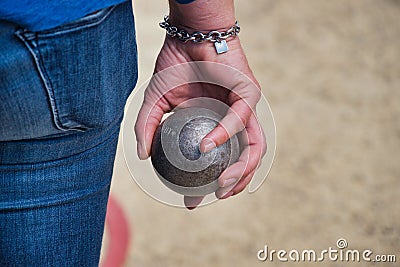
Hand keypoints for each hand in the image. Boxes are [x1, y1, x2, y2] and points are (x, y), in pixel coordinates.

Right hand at [134, 36, 265, 208]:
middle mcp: (232, 122)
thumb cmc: (176, 65)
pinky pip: (241, 118)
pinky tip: (208, 145)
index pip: (217, 161)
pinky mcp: (249, 93)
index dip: (208, 183)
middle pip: (242, 160)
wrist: (189, 34)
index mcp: (214, 126)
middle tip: (215, 196)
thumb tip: (142, 155)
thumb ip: (148, 127)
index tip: (193, 201)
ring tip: (223, 185)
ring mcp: (242, 109)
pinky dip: (225, 133)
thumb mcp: (156, 101)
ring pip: (253, 146)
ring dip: (242, 169)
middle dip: (233, 183)